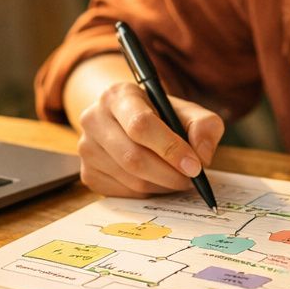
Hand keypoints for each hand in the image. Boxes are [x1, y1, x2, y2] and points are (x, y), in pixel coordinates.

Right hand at [75, 81, 223, 197]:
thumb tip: (202, 155)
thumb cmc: (160, 115)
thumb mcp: (186, 111)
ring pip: (130, 179)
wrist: (124, 120)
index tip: (195, 166)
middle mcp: (94, 119)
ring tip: (177, 178)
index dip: (170, 149)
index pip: (140, 125)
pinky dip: (148, 192)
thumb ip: (204, 126)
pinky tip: (157, 181)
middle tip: (191, 180)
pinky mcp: (88, 174)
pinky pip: (123, 193)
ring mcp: (86, 148)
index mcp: (118, 95)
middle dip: (169, 174)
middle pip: (133, 157)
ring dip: (162, 185)